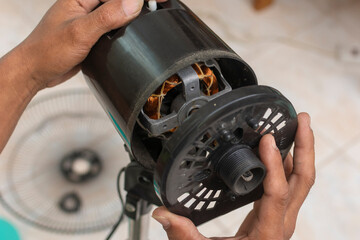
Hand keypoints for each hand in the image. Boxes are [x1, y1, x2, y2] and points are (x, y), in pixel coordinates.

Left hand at [5, 0, 166, 90]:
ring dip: (134, 11)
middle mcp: (85, 4)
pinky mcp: (92, 31)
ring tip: (153, 12)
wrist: (36, 70)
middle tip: (161, 4)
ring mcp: (89, 17)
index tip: (159, 0)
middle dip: (139, 2)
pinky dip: (126, 24)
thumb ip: (107, 17)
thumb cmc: (48, 51)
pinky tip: (134, 29)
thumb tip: (133, 3)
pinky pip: (113, 23)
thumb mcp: (80, 33)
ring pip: (117, 9)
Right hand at [152, 113, 314, 239]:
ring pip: (301, 179)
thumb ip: (183, 234)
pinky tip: (280, 149)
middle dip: (305, 146)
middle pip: (302, 179)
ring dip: (302, 150)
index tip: (266, 140)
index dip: (273, 164)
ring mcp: (282, 216)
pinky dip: (288, 162)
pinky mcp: (276, 211)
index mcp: (267, 232)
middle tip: (301, 120)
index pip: (276, 192)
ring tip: (297, 126)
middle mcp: (281, 222)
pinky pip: (289, 183)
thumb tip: (161, 214)